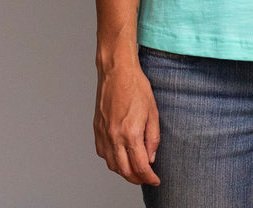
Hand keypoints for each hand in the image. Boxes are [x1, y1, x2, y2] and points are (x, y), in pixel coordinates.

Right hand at [94, 64, 160, 185]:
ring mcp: (104, 134)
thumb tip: (151, 157)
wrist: (117, 71)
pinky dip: (111, 160)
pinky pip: (102, 153)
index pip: (140, 166)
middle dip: (137, 179)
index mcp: (130, 133)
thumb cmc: (136, 86)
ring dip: (123, 172)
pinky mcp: (97, 129)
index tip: (155, 180)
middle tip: (146, 177)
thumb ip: (153, 138)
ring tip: (134, 169)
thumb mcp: (153, 111)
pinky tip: (120, 156)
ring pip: (112, 165)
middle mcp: (114, 137)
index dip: (149, 177)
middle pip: (124, 171)